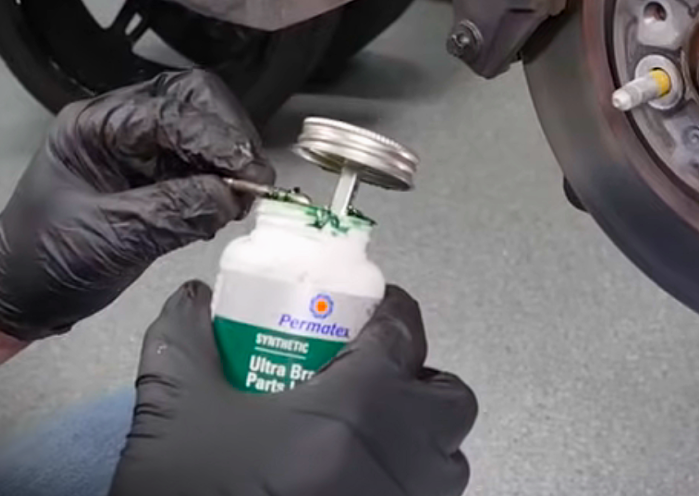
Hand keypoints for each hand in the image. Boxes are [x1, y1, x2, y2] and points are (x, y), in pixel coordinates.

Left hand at [0, 70, 272, 341]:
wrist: (26, 299)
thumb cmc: (43, 263)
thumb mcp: (108, 238)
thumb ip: (172, 213)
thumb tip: (231, 196)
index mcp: (94, 128)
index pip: (171, 112)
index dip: (216, 139)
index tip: (248, 172)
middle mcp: (121, 129)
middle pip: (194, 101)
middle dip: (230, 135)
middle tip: (253, 176)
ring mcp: (143, 152)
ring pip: (206, 129)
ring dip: (232, 159)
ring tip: (243, 195)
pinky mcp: (161, 179)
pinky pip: (205, 166)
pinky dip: (225, 183)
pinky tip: (229, 206)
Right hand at [111, 282, 476, 495]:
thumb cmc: (195, 492)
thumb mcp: (174, 414)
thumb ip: (184, 342)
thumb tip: (191, 297)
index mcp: (359, 407)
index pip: (404, 334)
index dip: (390, 311)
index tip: (370, 310)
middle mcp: (402, 459)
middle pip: (448, 401)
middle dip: (419, 383)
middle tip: (371, 381)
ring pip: (446, 462)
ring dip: (419, 440)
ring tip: (364, 437)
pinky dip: (403, 484)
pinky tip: (350, 483)